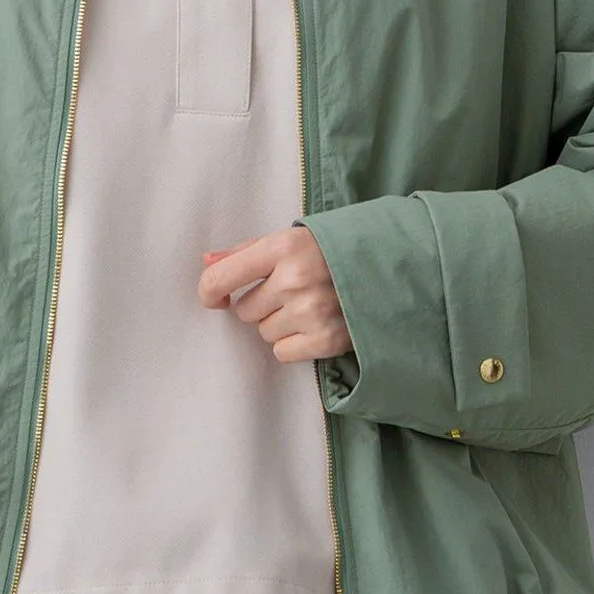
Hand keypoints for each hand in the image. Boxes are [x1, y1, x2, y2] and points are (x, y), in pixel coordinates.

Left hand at [197, 227, 352, 364]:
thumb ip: (244, 252)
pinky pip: (282, 352)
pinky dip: (294, 343)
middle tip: (289, 293)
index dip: (210, 292)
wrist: (386, 267)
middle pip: (244, 311)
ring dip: (279, 324)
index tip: (216, 298)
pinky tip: (314, 324)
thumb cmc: (329, 252)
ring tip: (307, 306)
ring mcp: (311, 311)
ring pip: (263, 333)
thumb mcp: (289, 240)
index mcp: (282, 247)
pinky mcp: (326, 339)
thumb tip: (206, 262)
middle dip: (261, 305)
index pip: (222, 277)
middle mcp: (295, 279)